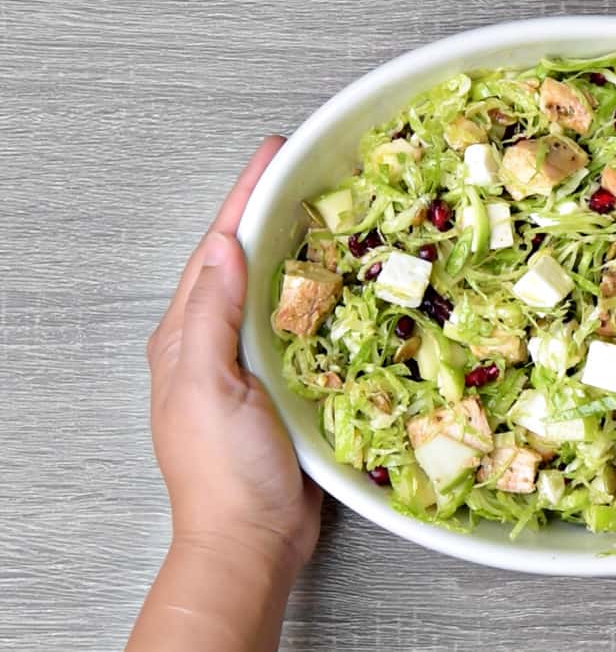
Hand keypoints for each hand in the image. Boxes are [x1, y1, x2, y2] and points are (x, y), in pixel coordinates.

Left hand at [145, 135, 321, 575]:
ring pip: (281, 289)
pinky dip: (327, 296)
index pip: (218, 248)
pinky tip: (351, 284)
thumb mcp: (209, 385)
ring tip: (337, 212)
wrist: (254, 538)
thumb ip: (213, 314)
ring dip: (305, 249)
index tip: (276, 152)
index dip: (246, 196)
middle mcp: (218, 340)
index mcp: (189, 334)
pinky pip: (308, 326)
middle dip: (275, 211)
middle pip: (248, 258)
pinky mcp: (289, 385)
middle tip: (314, 171)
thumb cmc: (226, 471)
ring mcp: (254, 363)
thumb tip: (223, 245)